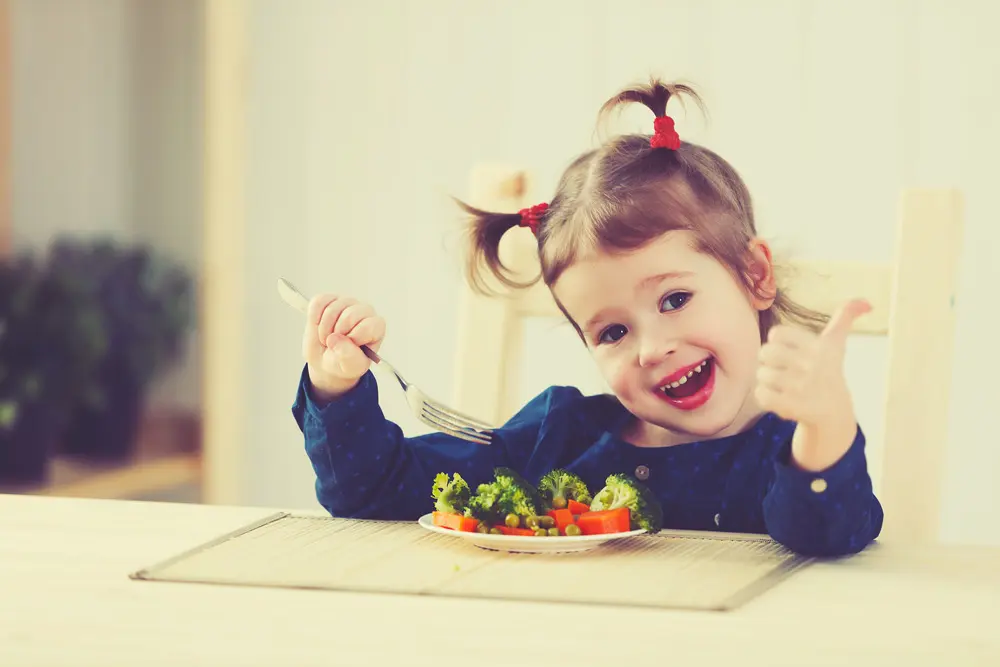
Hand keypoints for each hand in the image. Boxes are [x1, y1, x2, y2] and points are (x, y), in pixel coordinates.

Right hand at [302, 294, 385, 402]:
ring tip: (327, 338)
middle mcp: (364, 311)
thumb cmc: (344, 362)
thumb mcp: (351, 366)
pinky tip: (319, 326)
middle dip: (336, 335)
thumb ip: (348, 355)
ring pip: (332, 309)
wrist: (326, 360)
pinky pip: (318, 302)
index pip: (368, 326)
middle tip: (334, 345)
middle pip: (349, 316)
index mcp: (375, 327)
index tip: (348, 349)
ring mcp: (346, 303)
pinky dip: (314, 318)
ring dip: (324, 329)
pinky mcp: (328, 300)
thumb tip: (335, 338)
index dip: (354, 339)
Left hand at [755, 299, 870, 470]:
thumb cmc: (828, 371)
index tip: (790, 351)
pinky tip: (779, 398)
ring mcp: (800, 387)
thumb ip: (845, 317)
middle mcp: (811, 365)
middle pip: (765, 352)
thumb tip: (866, 302)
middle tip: (782, 370)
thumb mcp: (836, 343)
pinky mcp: (790, 406)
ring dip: (767, 380)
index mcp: (819, 347)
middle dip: (768, 362)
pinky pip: (760, 394)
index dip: (777, 343)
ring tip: (783, 385)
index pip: (776, 334)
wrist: (833, 413)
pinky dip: (764, 397)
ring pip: (761, 373)